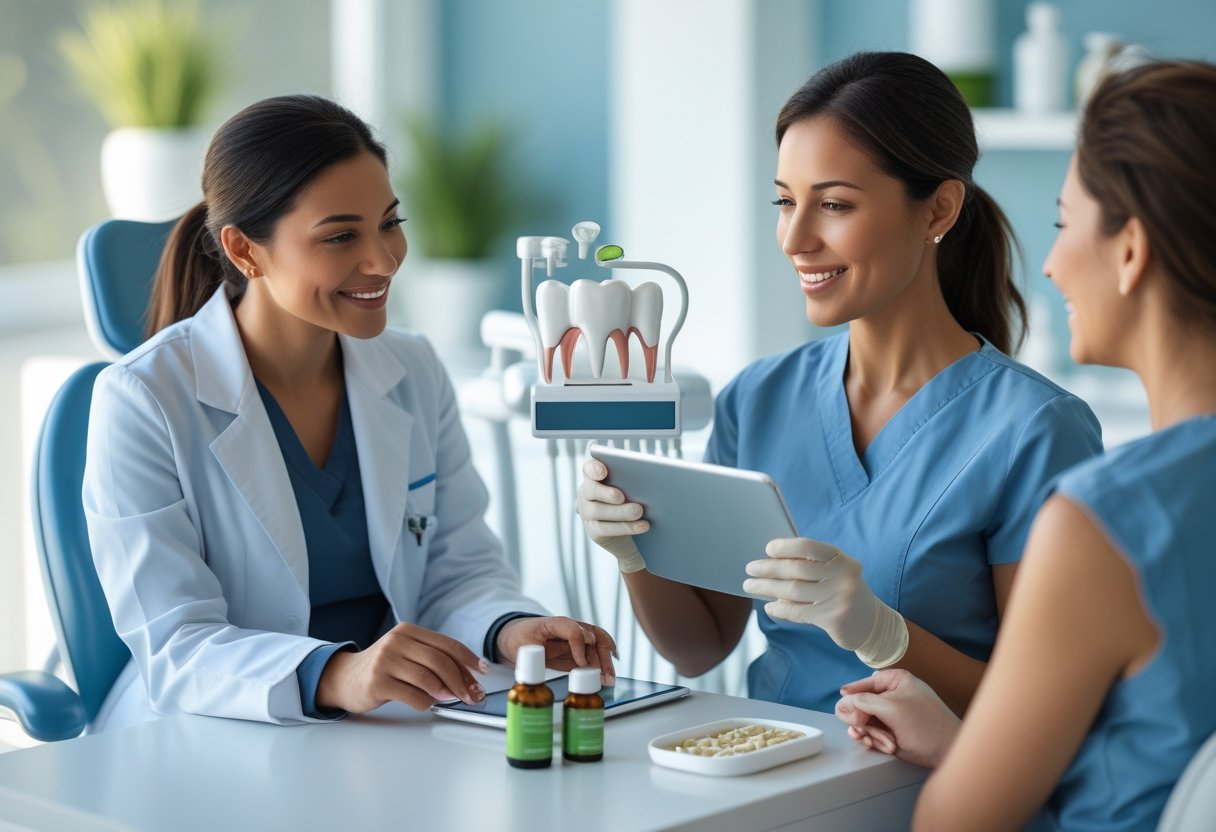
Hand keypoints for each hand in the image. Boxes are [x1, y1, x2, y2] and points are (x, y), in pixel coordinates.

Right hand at [316, 622, 487, 713]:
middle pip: (440, 661)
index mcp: (408, 631)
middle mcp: (397, 641)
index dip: (469, 660)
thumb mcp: (406, 654)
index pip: (447, 644)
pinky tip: (428, 703)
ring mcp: (385, 661)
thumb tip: (467, 678)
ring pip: (427, 678)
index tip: (483, 672)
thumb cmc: (382, 668)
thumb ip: (432, 660)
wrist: (344, 678)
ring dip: (446, 692)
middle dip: (462, 680)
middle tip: (472, 695)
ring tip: (452, 699)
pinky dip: (426, 702)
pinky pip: (412, 695)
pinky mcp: (376, 682)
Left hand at [498, 616, 618, 685]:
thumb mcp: (523, 646)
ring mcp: (576, 635)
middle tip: (605, 676)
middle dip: (601, 656)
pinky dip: (606, 655)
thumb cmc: (519, 639)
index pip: (573, 629)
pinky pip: (596, 648)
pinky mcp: (578, 646)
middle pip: (592, 636)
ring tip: (610, 678)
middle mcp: (570, 627)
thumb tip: (557, 660)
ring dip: (606, 659)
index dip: (580, 646)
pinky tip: (613, 665)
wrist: (515, 637)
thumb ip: (540, 651)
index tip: (582, 665)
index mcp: (554, 623)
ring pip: (598, 642)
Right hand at [577, 456, 648, 572]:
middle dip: (606, 493)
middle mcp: (586, 493)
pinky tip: (643, 525)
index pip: (588, 468)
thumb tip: (655, 475)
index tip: (604, 472)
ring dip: (620, 512)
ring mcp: (587, 512)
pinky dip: (625, 527)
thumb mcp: (633, 487)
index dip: (594, 468)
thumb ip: (635, 478)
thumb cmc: (633, 498)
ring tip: (638, 511)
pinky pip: (605, 529)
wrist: (630, 530)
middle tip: (621, 496)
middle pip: (591, 490)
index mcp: (595, 477)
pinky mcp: (593, 530)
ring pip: (598, 511)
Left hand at [742, 538, 907, 665]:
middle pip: (797, 569)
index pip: (808, 546)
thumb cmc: (843, 592)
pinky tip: (769, 607)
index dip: (785, 547)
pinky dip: (779, 609)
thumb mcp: (835, 573)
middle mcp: (843, 575)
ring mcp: (840, 597)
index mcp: (841, 559)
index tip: (768, 550)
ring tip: (750, 586)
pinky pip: (798, 611)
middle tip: (750, 569)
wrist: (872, 624)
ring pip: (793, 590)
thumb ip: (811, 565)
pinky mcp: (833, 618)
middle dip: (769, 568)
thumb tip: (770, 561)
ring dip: (767, 588)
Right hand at [834, 669, 960, 768]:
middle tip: (864, 730)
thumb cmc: (928, 725)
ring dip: (868, 733)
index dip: (853, 696)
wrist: (948, 751)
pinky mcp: (891, 732)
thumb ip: (864, 702)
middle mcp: (892, 696)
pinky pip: (871, 733)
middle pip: (860, 705)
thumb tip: (843, 702)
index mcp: (895, 681)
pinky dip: (872, 740)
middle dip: (862, 720)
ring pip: (863, 721)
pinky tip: (878, 745)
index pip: (864, 684)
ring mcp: (891, 715)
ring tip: (879, 742)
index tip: (845, 708)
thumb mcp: (892, 708)